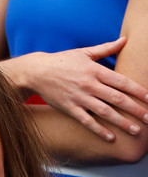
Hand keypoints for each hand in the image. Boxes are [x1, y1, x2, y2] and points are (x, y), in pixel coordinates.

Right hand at [25, 38, 147, 140]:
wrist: (38, 72)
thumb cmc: (62, 61)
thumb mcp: (84, 52)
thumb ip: (106, 48)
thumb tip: (124, 40)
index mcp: (96, 70)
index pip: (122, 82)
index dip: (138, 90)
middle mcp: (90, 85)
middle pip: (117, 99)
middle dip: (135, 109)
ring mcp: (80, 98)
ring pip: (105, 112)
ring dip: (122, 122)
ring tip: (135, 130)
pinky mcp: (70, 108)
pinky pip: (87, 121)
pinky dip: (99, 130)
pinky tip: (111, 137)